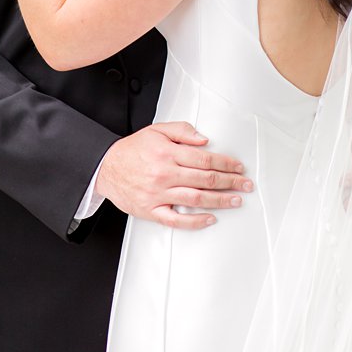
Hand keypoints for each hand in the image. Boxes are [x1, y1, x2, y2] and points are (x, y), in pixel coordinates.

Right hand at [96, 122, 251, 229]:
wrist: (105, 167)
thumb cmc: (133, 149)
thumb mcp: (158, 130)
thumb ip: (183, 131)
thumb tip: (205, 140)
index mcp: (168, 154)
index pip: (206, 159)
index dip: (226, 163)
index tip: (239, 167)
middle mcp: (165, 174)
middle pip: (205, 179)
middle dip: (230, 182)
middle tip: (246, 184)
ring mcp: (158, 194)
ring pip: (195, 199)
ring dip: (220, 200)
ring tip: (236, 200)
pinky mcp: (151, 210)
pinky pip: (176, 220)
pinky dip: (195, 221)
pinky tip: (210, 218)